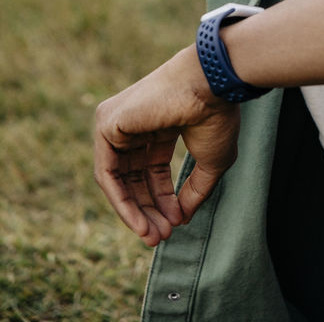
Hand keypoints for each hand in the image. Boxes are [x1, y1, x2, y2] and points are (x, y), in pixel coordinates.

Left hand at [94, 45, 240, 246]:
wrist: (210, 86)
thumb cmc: (215, 115)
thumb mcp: (211, 162)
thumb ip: (195, 191)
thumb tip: (181, 219)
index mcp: (160, 124)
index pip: (152, 170)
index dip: (163, 201)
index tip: (176, 224)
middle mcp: (136, 124)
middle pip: (134, 177)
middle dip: (147, 211)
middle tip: (160, 237)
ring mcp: (118, 122)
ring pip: (118, 179)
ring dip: (135, 212)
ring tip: (153, 236)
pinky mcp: (107, 124)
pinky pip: (107, 173)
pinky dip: (121, 202)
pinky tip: (139, 222)